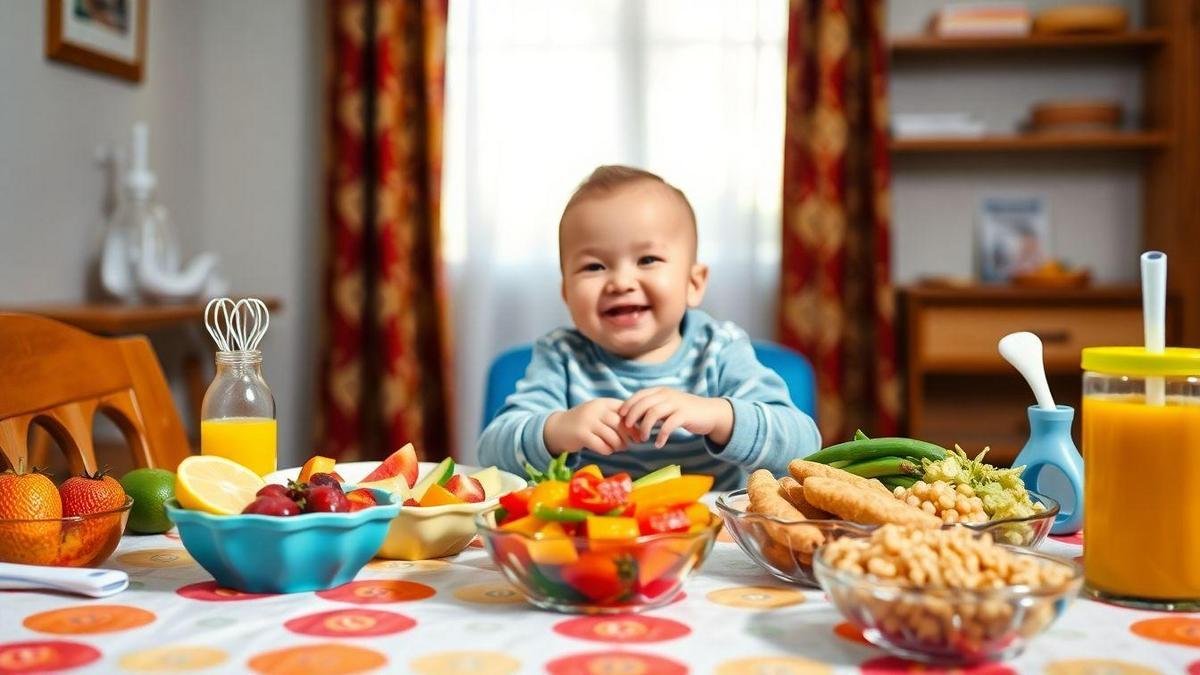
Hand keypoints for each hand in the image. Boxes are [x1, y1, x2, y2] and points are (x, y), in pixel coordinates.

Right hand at [543, 398, 631, 455]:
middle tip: (633, 443)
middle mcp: (595, 410)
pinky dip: (607, 450)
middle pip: (620, 423)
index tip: (639, 433)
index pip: (624, 410)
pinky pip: (601, 445)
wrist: (557, 428)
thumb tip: (639, 426)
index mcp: (603, 403)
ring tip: (620, 448)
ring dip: (619, 445)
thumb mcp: (599, 413)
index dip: (634, 422)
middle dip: (629, 436)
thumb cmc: (584, 422)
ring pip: (612, 436)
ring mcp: (587, 422)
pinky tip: (607, 450)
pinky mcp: (581, 435)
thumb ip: (615, 415)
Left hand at [619, 388, 733, 447]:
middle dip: (633, 417)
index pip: (639, 395)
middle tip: (629, 430)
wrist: (710, 413)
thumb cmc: (684, 412)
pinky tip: (659, 444)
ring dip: (645, 428)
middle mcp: (667, 394)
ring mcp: (676, 403)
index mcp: (661, 391)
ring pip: (653, 413)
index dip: (628, 405)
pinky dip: (661, 436)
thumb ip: (652, 409)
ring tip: (643, 439)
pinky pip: (668, 425)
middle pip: (643, 403)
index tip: (621, 417)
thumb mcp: (667, 406)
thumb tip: (631, 418)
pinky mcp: (685, 414)